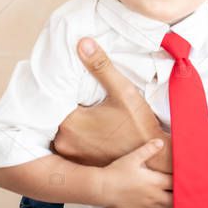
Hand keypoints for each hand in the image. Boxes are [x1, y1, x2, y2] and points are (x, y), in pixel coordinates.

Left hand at [53, 38, 171, 172]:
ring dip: (70, 121)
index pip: (52, 100)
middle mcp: (65, 142)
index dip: (59, 91)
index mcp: (70, 123)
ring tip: (83, 110)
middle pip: (56, 115)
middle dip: (64, 105)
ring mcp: (71, 156)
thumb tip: (83, 43)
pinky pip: (70, 145)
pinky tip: (89, 130)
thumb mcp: (123, 92)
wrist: (154, 161)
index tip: (63, 83)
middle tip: (75, 95)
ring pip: (62, 131)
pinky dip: (76, 137)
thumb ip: (101, 66)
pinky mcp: (80, 164)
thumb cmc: (139, 126)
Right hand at [99, 139, 172, 207]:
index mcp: (155, 182)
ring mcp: (147, 206)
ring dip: (167, 200)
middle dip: (175, 192)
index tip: (180, 175)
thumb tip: (160, 142)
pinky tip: (152, 200)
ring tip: (165, 192)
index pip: (175, 183)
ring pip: (164, 206)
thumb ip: (148, 150)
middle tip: (174, 185)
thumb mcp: (133, 157)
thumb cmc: (117, 171)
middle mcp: (154, 196)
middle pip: (173, 198)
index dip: (179, 179)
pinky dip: (156, 207)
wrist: (103, 189)